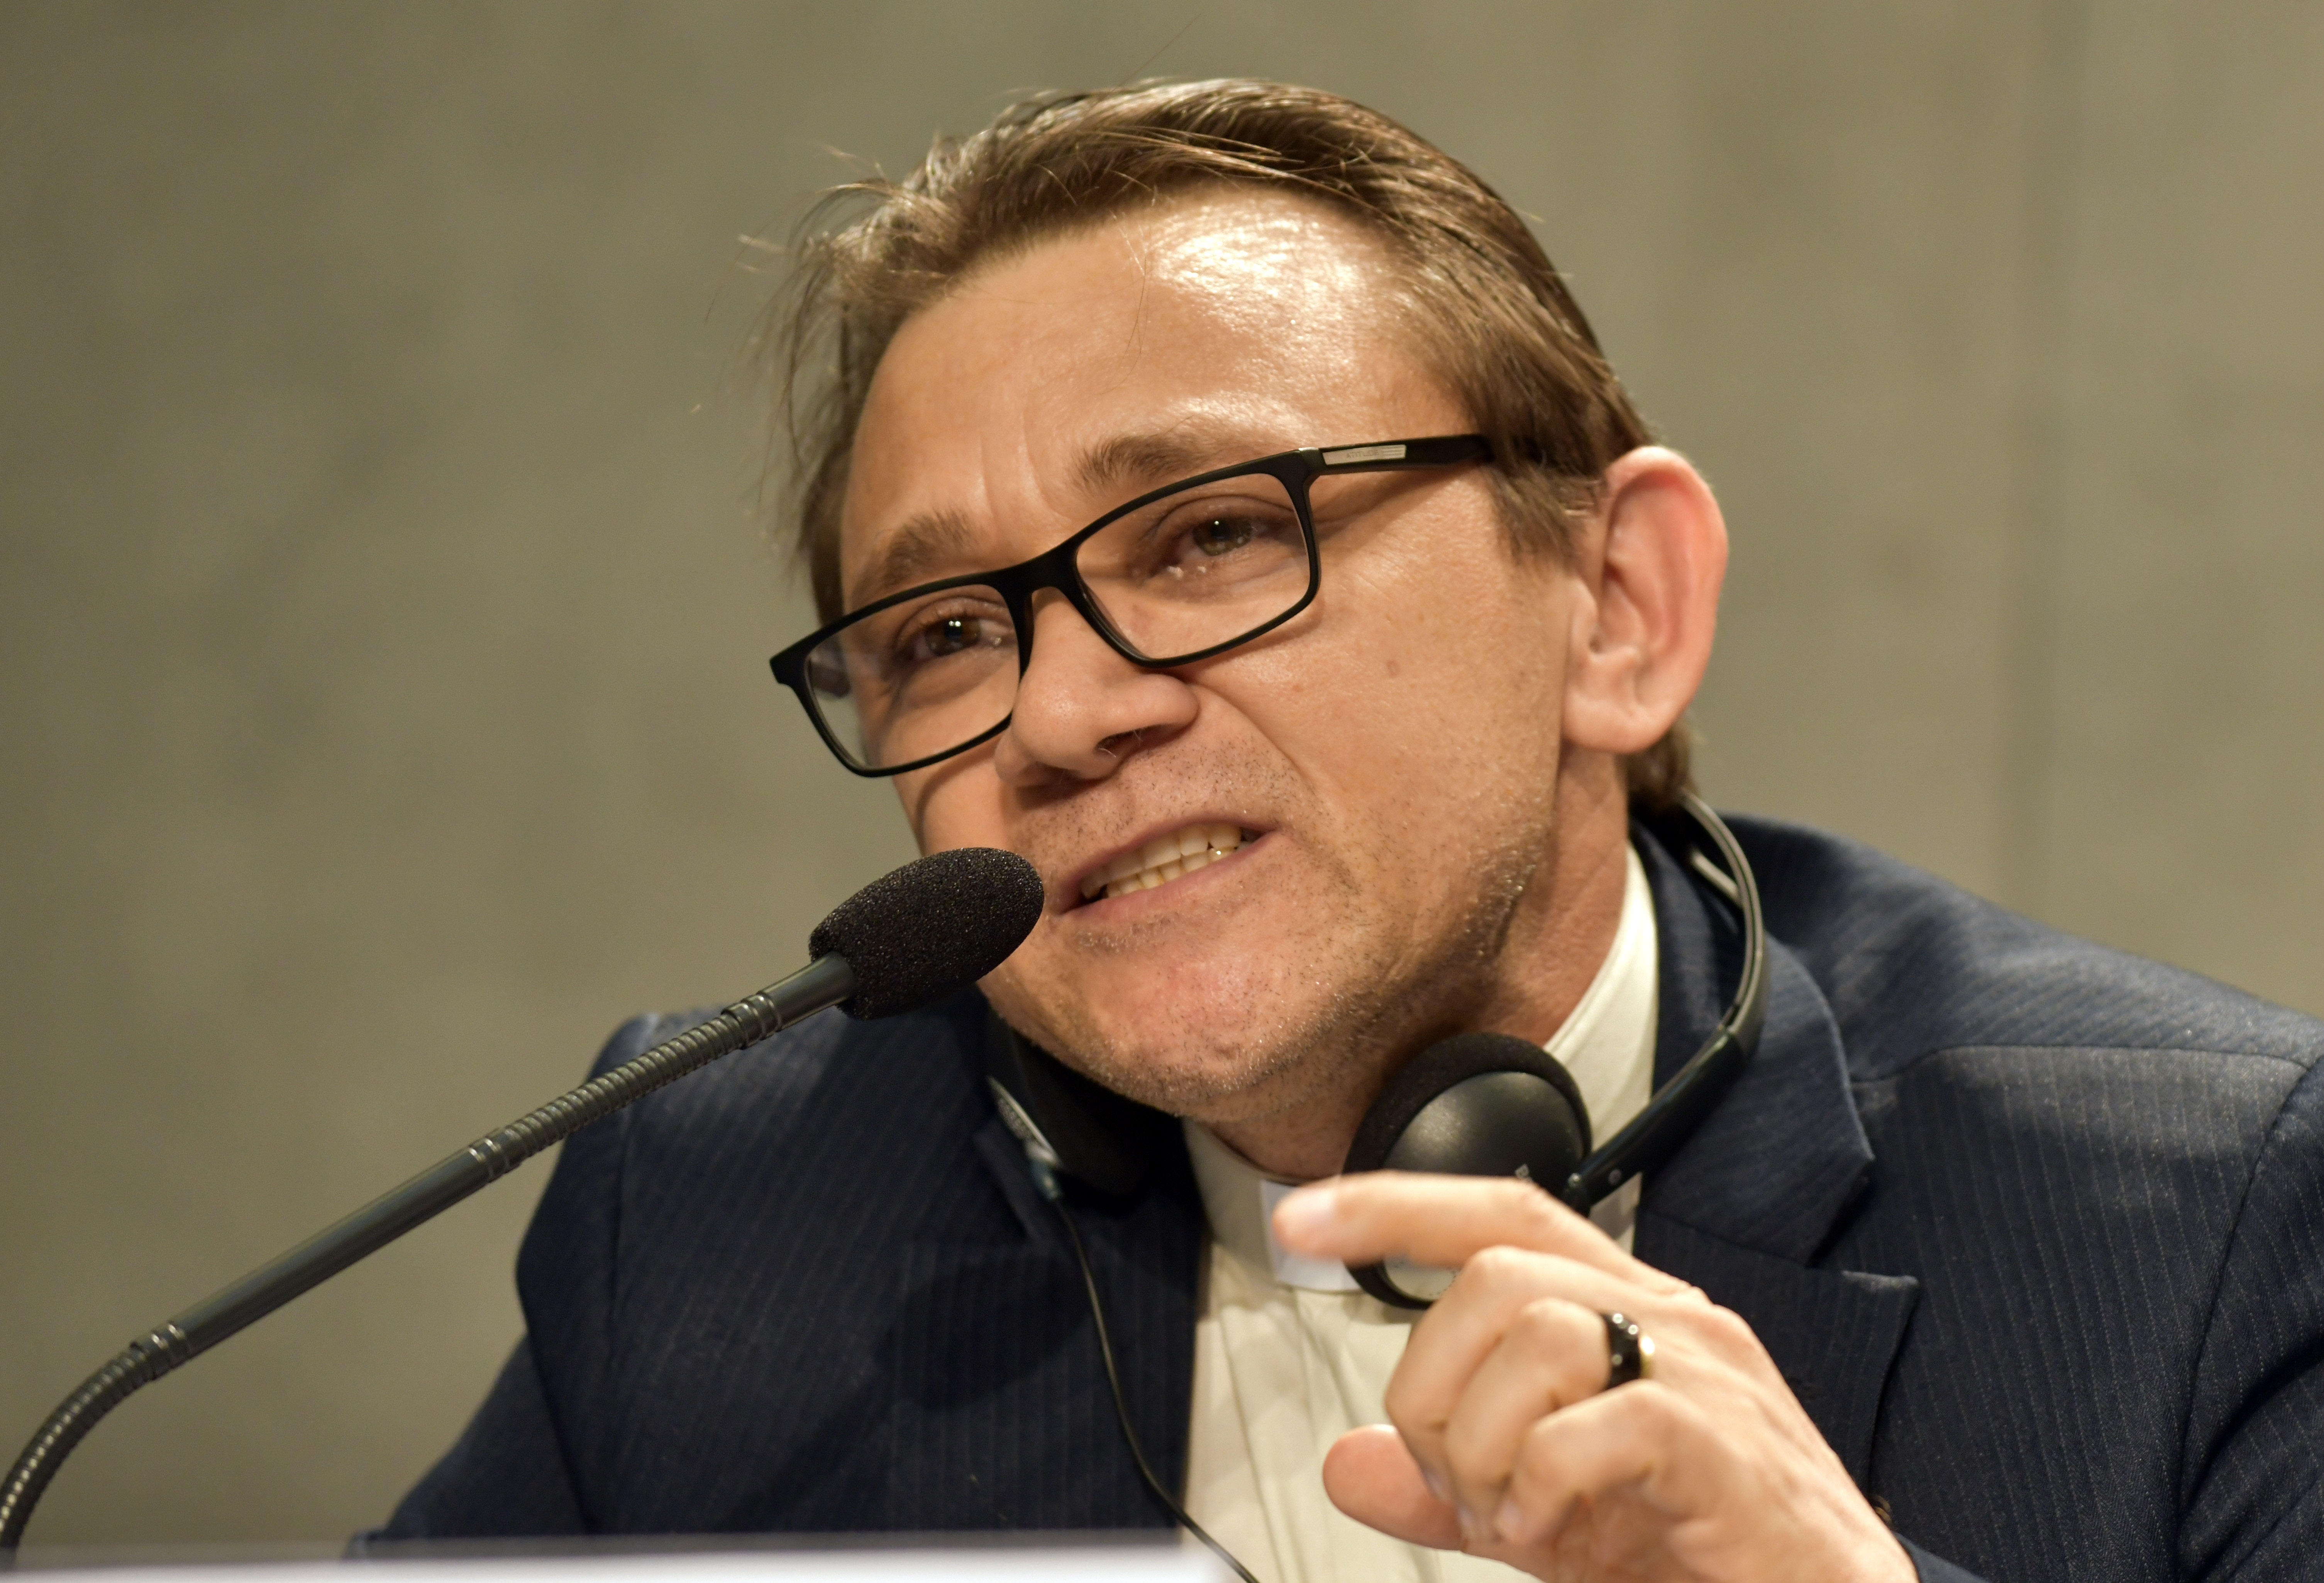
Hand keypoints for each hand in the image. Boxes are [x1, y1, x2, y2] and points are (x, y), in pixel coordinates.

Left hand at [1271, 1173, 1912, 1582]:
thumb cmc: (1701, 1552)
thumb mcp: (1547, 1512)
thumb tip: (1344, 1463)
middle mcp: (1671, 1319)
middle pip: (1492, 1276)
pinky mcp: (1727, 1447)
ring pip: (1534, 1331)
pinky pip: (1599, 1423)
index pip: (1500, 1212)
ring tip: (1512, 1512)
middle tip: (1463, 1479)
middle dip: (1437, 1384)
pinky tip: (1551, 1529)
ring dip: (1486, 1440)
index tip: (1302, 1218)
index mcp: (1629, 1313)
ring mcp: (1707, 1376)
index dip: (1396, 1204)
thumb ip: (1450, 1483)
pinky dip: (1544, 1485)